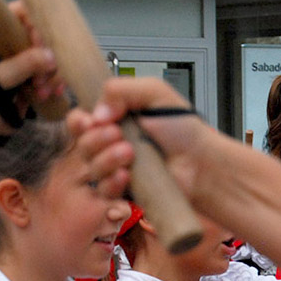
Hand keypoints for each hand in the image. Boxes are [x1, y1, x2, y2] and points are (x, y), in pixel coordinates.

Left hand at [0, 1, 60, 139]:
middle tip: (40, 79)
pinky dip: (55, 82)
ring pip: (50, 55)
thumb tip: (51, 57)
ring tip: (42, 92)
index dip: (35, 27)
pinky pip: (52, 72)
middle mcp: (8, 41)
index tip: (41, 47)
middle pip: (41, 35)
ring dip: (52, 74)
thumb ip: (20, 67)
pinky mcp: (33, 76)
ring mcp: (21, 59)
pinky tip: (50, 93)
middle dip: (47, 57)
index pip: (20, 13)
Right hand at [91, 78, 209, 197]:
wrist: (202, 161)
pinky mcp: (126, 191)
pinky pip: (105, 191)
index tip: (88, 121)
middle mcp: (112, 144)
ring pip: (92, 168)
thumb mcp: (155, 93)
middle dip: (95, 139)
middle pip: (82, 145)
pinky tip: (126, 174)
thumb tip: (97, 112)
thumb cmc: (183, 128)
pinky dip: (112, 182)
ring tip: (130, 152)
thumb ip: (121, 89)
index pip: (80, 121)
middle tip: (118, 134)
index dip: (79, 121)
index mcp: (115, 119)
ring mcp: (118, 169)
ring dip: (106, 159)